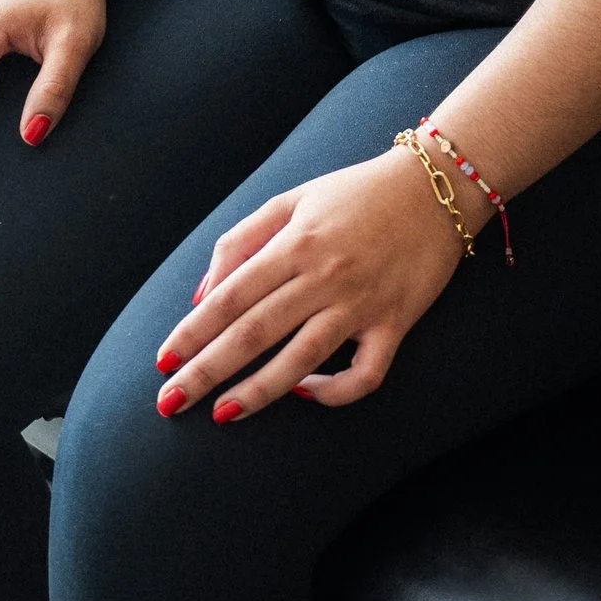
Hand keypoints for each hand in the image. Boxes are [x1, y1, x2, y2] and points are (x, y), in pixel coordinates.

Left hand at [154, 147, 472, 420]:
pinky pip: (365, 373)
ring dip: (257, 391)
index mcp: (296, 243)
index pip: (230, 296)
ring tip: (223, 414)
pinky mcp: (396, 323)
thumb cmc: (357, 193)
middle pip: (254, 332)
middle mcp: (325, 275)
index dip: (192, 332)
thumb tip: (201, 296)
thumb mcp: (293, 199)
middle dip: (207, 370)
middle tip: (170, 403)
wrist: (438, 186)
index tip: (162, 363)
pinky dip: (334, 391)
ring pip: (302, 359)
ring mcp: (362, 303)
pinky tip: (306, 393)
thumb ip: (241, 240)